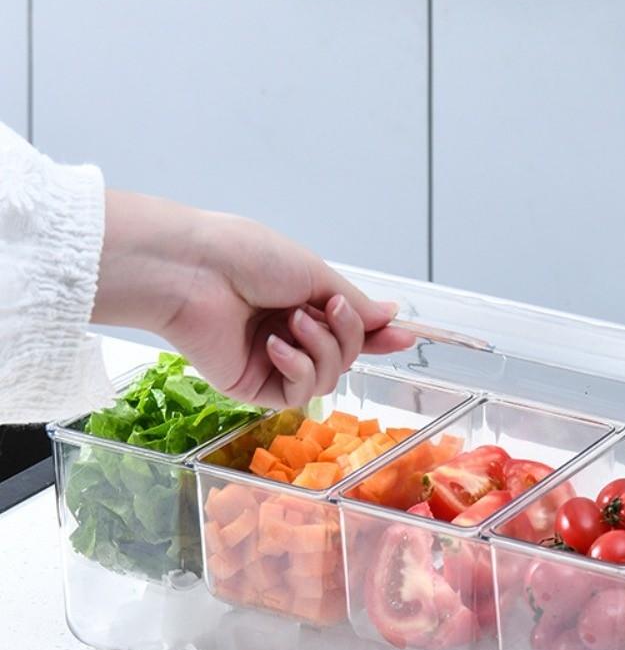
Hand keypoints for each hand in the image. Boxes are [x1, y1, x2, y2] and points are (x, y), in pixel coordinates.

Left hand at [92, 190, 412, 406]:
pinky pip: (300, 392)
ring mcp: (273, 363)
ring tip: (293, 320)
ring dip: (321, 348)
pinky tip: (275, 345)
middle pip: (346, 356)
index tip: (405, 337)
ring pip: (328, 377)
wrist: (194, 271)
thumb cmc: (244, 257)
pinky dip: (297, 367)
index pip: (349, 330)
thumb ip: (355, 303)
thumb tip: (391, 315)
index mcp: (300, 303)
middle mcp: (288, 335)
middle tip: (331, 308)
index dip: (378, 335)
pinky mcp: (255, 388)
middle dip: (347, 334)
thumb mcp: (315, 273)